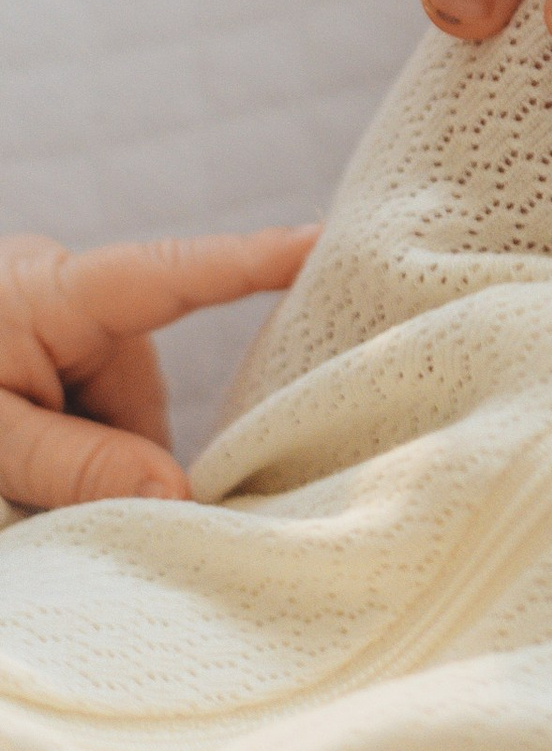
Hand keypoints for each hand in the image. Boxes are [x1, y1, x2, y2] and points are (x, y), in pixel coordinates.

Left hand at [0, 226, 317, 509]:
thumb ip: (77, 463)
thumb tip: (180, 492)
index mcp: (49, 291)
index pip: (169, 274)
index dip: (252, 261)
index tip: (322, 244)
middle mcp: (65, 292)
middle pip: (140, 389)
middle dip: (118, 457)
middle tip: (59, 506)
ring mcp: (57, 324)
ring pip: (120, 412)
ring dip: (95, 464)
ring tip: (30, 496)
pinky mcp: (50, 353)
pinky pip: (95, 412)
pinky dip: (79, 456)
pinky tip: (35, 484)